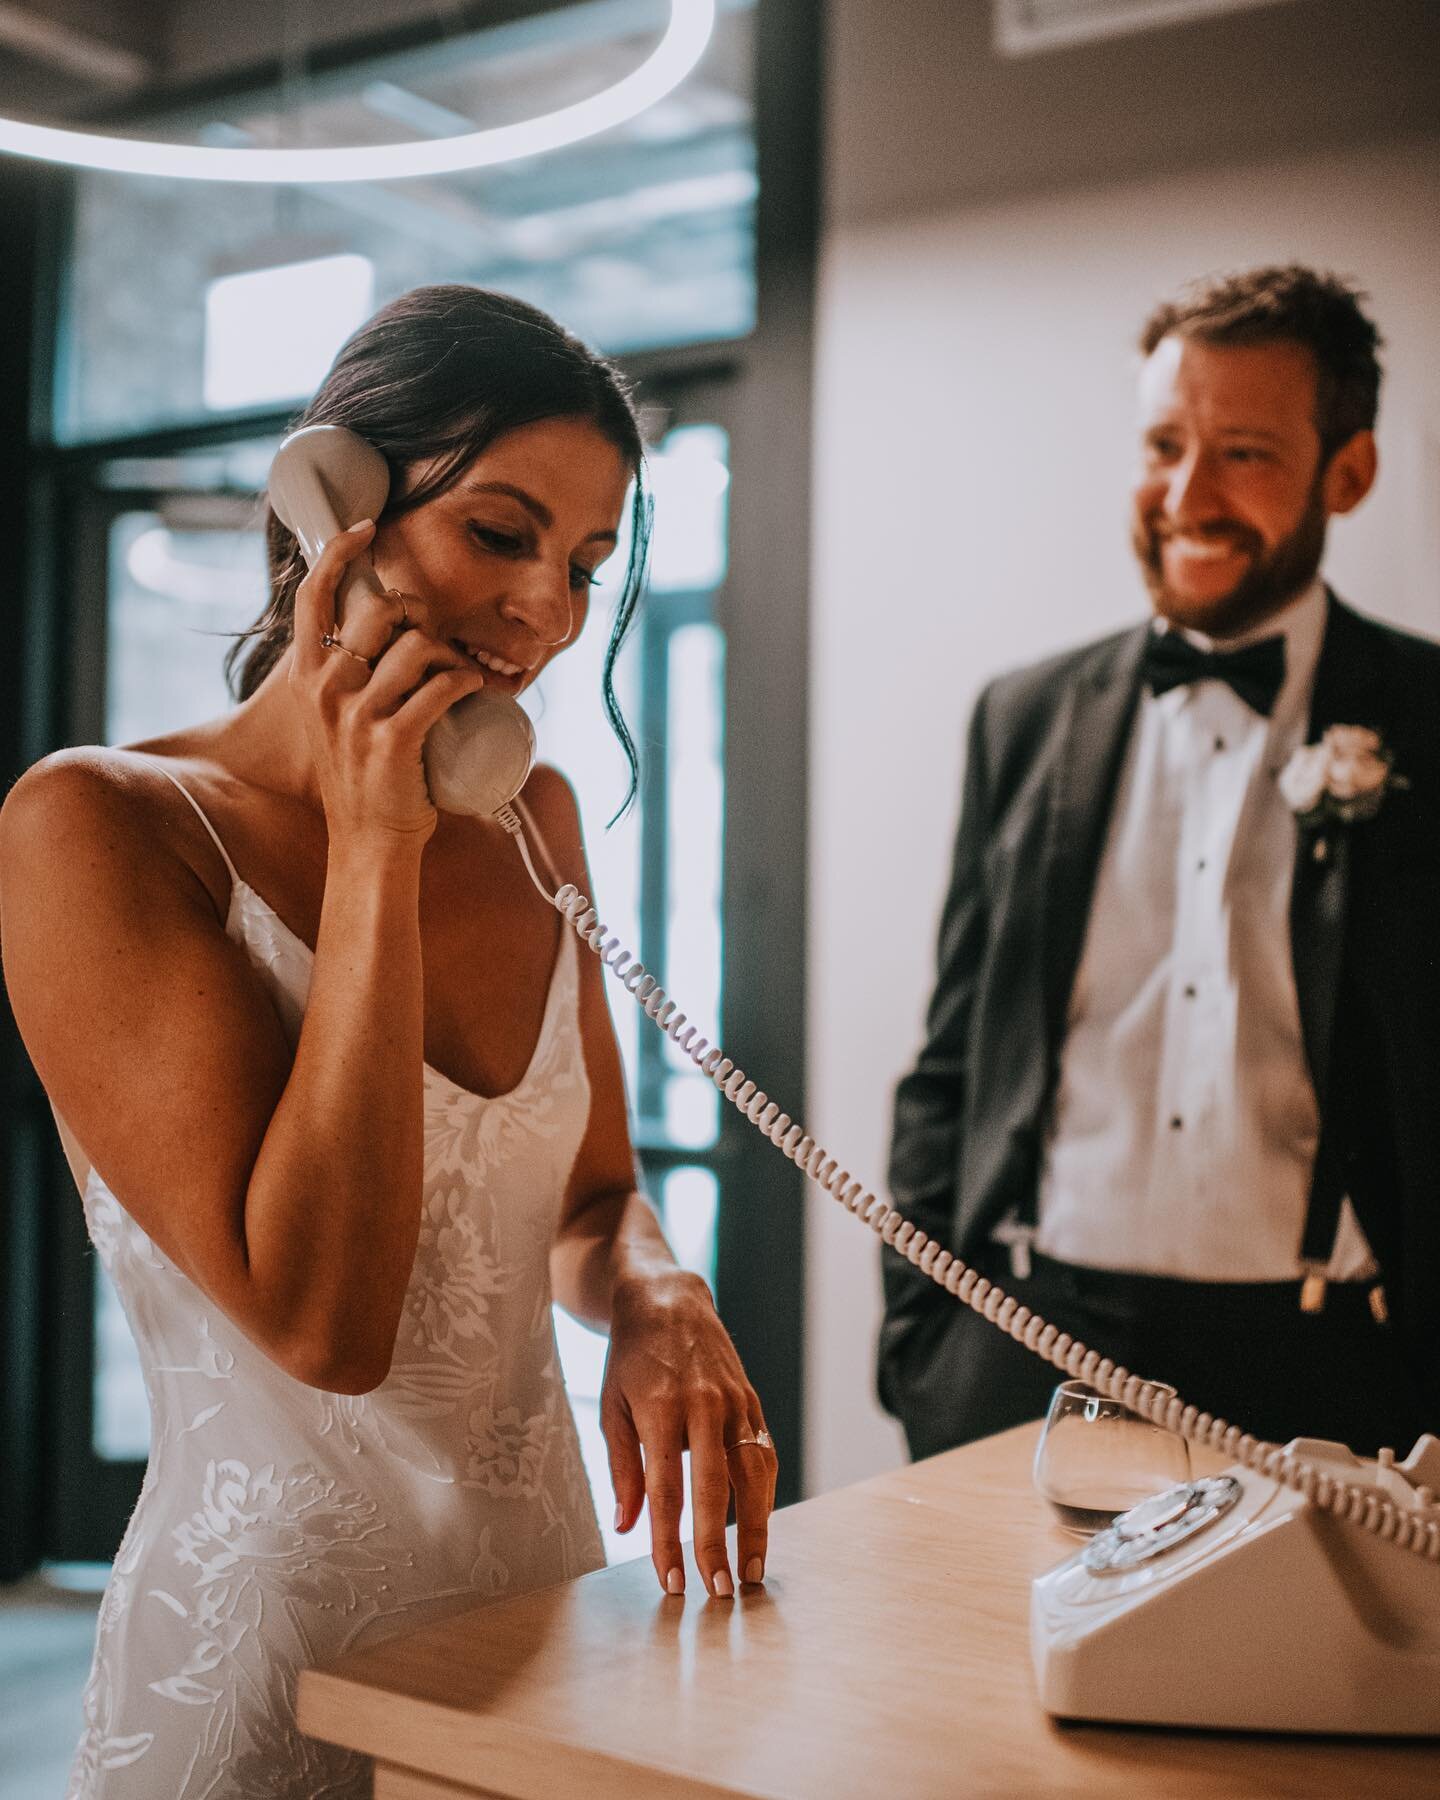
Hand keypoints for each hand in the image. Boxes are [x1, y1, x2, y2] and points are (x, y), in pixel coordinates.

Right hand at [289, 520, 485, 840]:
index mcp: (306, 676)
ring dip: (450, 652)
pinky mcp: (391, 742)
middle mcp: (325, 690)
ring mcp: (356, 717)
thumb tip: (373, 629)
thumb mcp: (334, 717)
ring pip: (417, 648)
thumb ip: (340, 677)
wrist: (369, 841)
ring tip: (459, 674)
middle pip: (381, 612)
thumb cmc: (361, 776)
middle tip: (439, 643)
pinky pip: (440, 690)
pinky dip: (467, 681)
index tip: (369, 528)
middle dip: (422, 616)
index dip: (338, 551)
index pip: (312, 595)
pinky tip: (475, 686)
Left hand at [601, 1269, 777, 1597]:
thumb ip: (623, 1469)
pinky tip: (760, 1526)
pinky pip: (763, 1453)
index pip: (667, 1489)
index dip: (669, 1540)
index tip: (671, 1581)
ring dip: (757, 1526)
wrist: (668, 1300)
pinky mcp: (751, 1401)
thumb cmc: (630, 1359)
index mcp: (660, 1407)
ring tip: (753, 1572)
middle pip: (715, 1486)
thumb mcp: (612, 1407)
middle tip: (720, 1591)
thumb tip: (627, 1528)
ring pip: (753, 1472)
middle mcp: (703, 1404)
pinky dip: (765, 1493)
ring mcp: (734, 1401)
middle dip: (718, 1543)